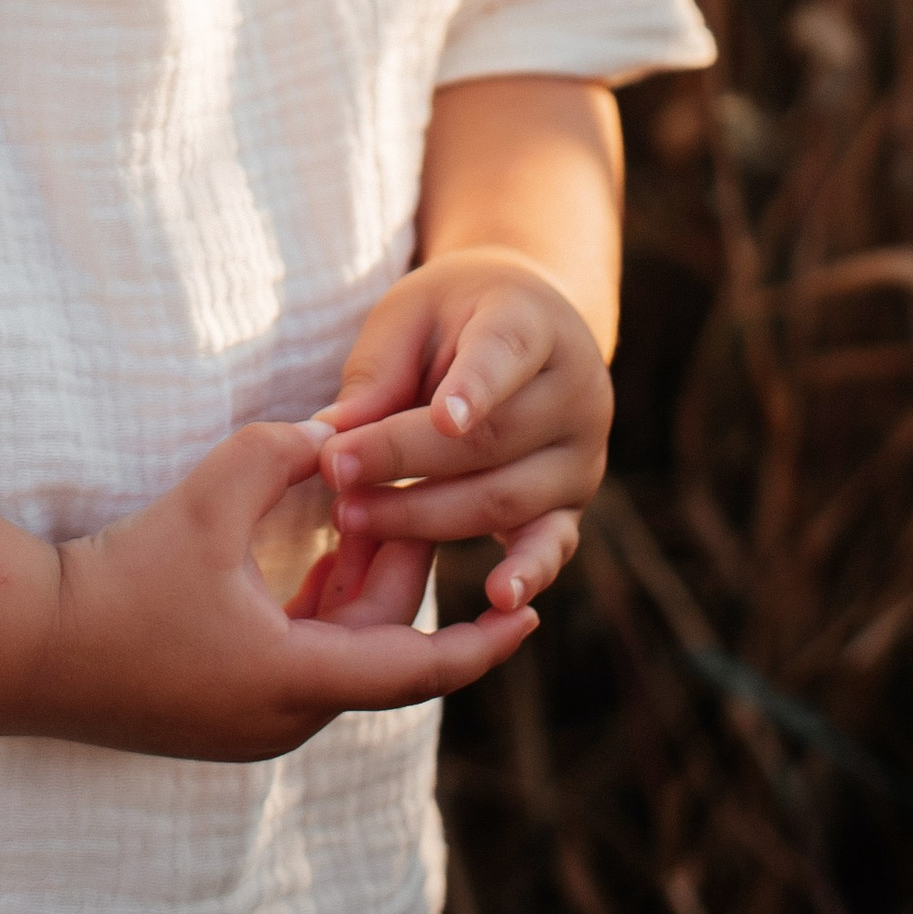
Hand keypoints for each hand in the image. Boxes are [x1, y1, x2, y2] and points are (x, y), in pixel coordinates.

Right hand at [29, 416, 535, 759]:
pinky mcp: (224, 709)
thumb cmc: (125, 577)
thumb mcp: (211, 496)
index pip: (421, 668)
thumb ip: (282, 453)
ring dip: (359, 587)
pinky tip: (315, 550)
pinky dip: (320, 607)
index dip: (484, 642)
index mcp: (300, 681)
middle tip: (415, 497)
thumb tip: (329, 434)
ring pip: (340, 652)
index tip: (533, 613)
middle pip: (379, 645)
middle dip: (403, 570)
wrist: (33, 647)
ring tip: (369, 512)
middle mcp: (287, 716)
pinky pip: (300, 658)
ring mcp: (254, 720)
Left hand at [319, 248, 612, 620]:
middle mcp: (574, 391)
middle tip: (334, 472)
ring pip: (505, 499)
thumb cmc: (452, 317)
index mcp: (532, 322)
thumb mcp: (410, 314)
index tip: (444, 420)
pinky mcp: (571, 506)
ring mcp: (580, 455)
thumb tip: (332, 434)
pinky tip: (498, 599)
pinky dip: (525, 573)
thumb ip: (379, 370)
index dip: (476, 388)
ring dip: (424, 515)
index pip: (505, 354)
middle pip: (490, 440)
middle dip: (406, 461)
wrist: (526, 328)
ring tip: (353, 517)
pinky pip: (552, 545)